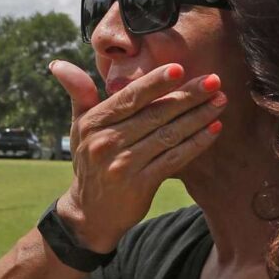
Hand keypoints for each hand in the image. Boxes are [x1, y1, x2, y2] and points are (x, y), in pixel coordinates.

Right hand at [50, 61, 226, 252]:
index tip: (180, 68)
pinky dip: (196, 143)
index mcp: (94, 123)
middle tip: (214, 81)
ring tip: (220, 102)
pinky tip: (213, 130)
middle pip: (154, 114)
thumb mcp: (79, 128)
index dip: (155, 82)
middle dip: (187, 96)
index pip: (129, 98)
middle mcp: (107, 142)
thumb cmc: (90, 163)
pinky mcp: (140, 184)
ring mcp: (124, 164)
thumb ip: (79, 94)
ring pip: (168, 135)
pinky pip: (174, 159)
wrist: (90, 213)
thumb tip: (58, 64)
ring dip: (198, 117)